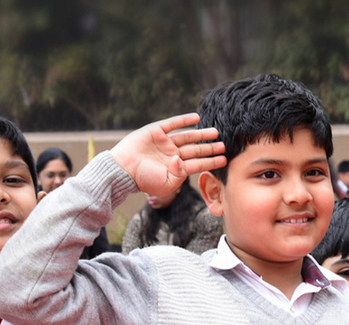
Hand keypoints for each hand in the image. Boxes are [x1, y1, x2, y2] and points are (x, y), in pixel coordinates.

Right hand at [109, 113, 225, 196]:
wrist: (123, 169)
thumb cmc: (144, 180)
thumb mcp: (166, 183)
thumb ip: (180, 174)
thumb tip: (184, 161)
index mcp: (175, 168)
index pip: (197, 164)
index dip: (211, 161)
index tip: (224, 159)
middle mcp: (172, 154)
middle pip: (195, 149)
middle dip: (209, 148)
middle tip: (224, 145)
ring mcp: (165, 142)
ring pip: (187, 137)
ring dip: (201, 134)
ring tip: (215, 132)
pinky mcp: (156, 131)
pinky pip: (173, 124)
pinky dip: (184, 120)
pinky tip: (196, 118)